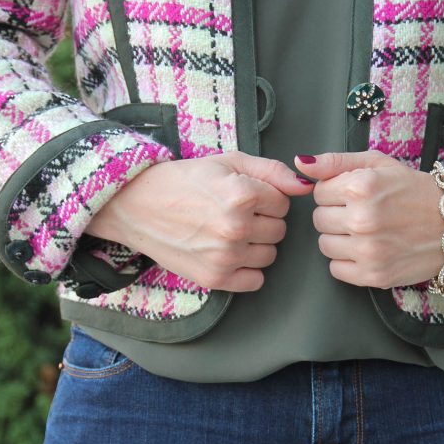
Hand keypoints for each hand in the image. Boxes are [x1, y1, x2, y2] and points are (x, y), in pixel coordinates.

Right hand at [84, 151, 312, 291]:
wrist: (138, 205)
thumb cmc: (185, 180)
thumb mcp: (229, 162)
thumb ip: (272, 171)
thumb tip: (306, 187)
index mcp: (242, 194)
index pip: (284, 204)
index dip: (267, 198)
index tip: (245, 196)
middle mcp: (236, 227)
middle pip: (279, 231)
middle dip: (263, 221)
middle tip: (235, 213)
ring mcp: (225, 256)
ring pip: (270, 255)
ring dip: (257, 245)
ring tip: (229, 232)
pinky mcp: (214, 278)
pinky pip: (255, 280)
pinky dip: (247, 270)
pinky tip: (229, 254)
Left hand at [295, 151, 443, 288]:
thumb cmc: (415, 190)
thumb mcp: (378, 164)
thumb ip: (335, 162)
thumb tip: (300, 162)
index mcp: (361, 186)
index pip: (318, 193)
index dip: (335, 193)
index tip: (356, 196)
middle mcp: (363, 219)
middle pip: (319, 220)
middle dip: (336, 215)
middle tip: (363, 214)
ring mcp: (368, 250)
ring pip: (324, 245)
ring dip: (340, 239)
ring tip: (366, 232)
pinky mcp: (374, 275)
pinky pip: (336, 270)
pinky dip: (347, 262)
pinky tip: (368, 250)